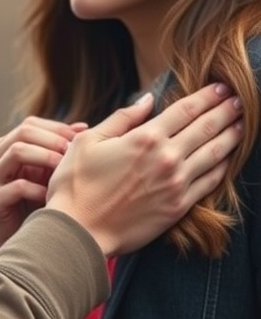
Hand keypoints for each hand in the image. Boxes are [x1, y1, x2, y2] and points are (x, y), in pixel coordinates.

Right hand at [0, 117, 88, 248]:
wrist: (25, 241)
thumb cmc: (41, 203)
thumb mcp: (52, 171)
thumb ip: (63, 148)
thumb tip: (83, 127)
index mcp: (4, 147)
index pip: (30, 124)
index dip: (56, 129)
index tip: (81, 139)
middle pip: (23, 132)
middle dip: (53, 141)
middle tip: (74, 154)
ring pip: (17, 151)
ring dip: (47, 158)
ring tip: (65, 171)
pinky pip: (18, 186)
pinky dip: (40, 189)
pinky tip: (53, 196)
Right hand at [47, 84, 242, 256]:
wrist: (78, 231)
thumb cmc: (75, 184)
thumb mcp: (89, 141)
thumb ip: (122, 118)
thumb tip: (147, 100)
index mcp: (145, 137)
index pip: (186, 110)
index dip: (206, 96)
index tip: (220, 87)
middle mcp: (166, 158)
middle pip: (206, 128)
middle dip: (226, 111)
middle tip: (240, 99)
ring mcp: (176, 184)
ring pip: (214, 154)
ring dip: (231, 136)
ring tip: (243, 124)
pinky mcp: (178, 207)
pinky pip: (209, 183)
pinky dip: (222, 167)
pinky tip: (228, 158)